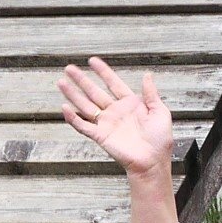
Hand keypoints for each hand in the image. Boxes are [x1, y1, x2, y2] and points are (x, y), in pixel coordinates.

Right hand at [58, 59, 173, 178]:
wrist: (153, 161)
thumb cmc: (160, 139)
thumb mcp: (160, 112)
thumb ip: (151, 94)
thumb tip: (147, 75)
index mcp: (129, 104)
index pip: (113, 83)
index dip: (103, 72)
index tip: (92, 60)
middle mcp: (115, 112)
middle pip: (94, 92)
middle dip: (81, 80)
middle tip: (69, 68)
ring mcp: (106, 124)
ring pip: (85, 106)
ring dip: (73, 95)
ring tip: (61, 82)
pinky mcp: (100, 136)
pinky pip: (83, 126)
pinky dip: (73, 118)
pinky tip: (65, 108)